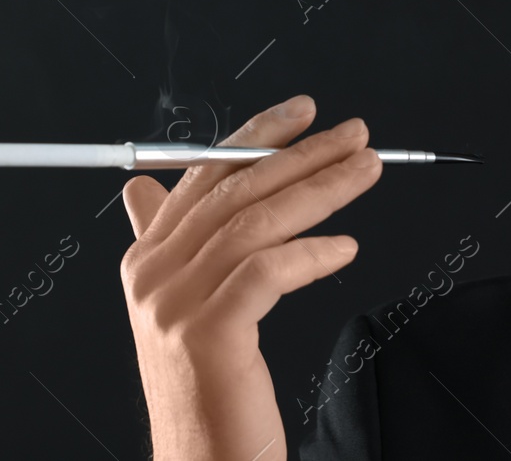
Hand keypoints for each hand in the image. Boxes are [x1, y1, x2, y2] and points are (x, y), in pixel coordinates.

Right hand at [121, 95, 382, 460]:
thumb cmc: (208, 396)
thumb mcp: (182, 311)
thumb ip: (171, 245)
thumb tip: (146, 187)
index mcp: (144, 260)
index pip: (203, 174)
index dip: (255, 136)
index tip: (302, 114)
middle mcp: (150, 276)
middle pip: (235, 190)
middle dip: (302, 154)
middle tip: (356, 136)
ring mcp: (173, 305)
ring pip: (255, 223)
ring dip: (320, 190)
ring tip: (366, 173)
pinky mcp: (207, 335)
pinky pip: (267, 272)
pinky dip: (312, 253)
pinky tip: (346, 246)